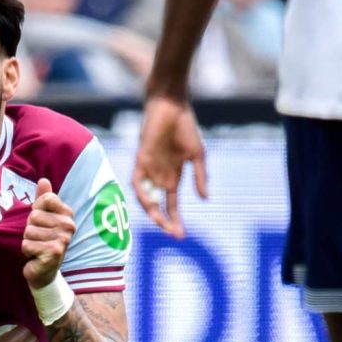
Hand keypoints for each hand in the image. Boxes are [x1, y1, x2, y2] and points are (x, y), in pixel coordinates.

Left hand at [22, 178, 75, 287]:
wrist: (45, 270)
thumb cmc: (43, 240)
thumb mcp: (43, 217)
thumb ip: (43, 199)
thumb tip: (43, 180)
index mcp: (68, 214)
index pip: (45, 199)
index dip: (36, 211)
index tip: (42, 223)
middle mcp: (69, 226)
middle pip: (34, 216)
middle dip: (30, 228)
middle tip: (39, 238)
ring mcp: (63, 240)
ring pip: (29, 231)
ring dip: (28, 241)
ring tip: (37, 247)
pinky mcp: (54, 252)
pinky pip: (27, 244)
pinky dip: (27, 251)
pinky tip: (36, 256)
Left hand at [131, 95, 208, 238]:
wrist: (172, 106)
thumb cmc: (185, 127)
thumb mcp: (197, 155)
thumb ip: (200, 177)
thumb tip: (205, 199)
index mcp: (172, 176)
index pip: (171, 205)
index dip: (175, 220)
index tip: (182, 236)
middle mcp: (158, 176)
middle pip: (158, 206)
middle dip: (164, 222)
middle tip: (174, 234)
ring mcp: (149, 168)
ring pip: (146, 198)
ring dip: (152, 212)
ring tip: (162, 223)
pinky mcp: (141, 159)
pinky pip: (137, 181)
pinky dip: (142, 193)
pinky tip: (150, 202)